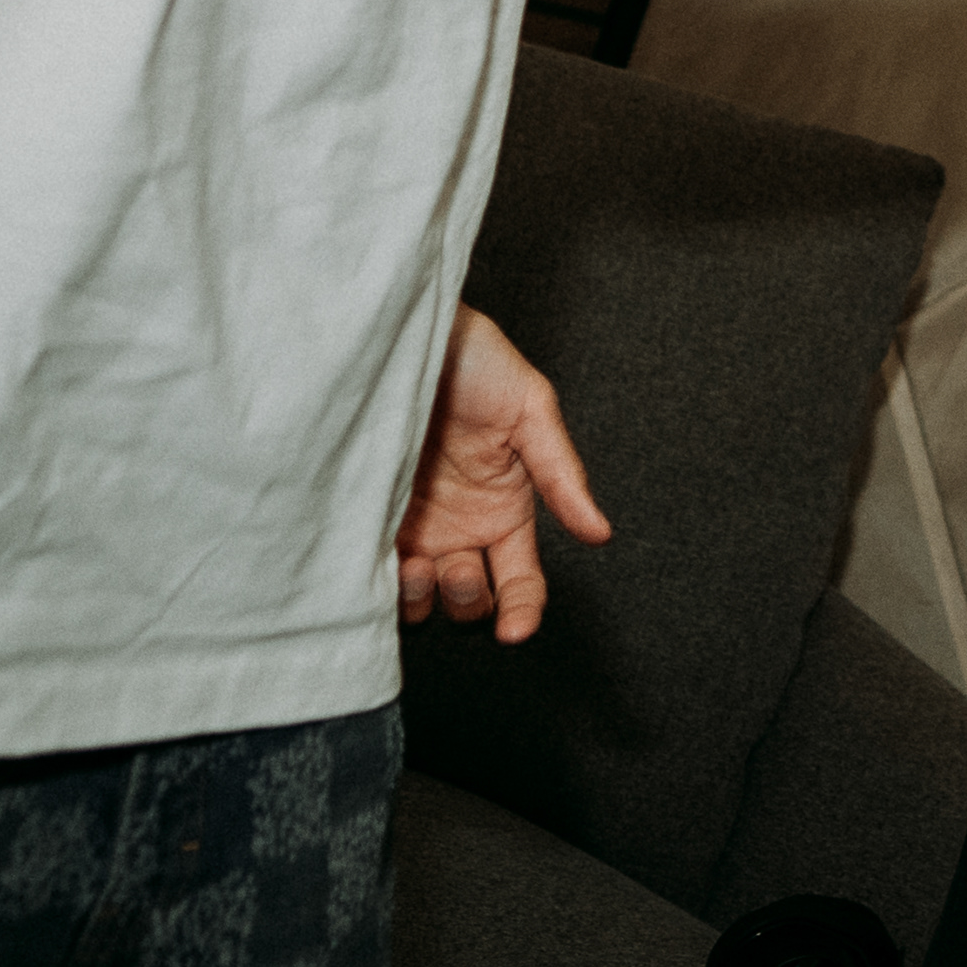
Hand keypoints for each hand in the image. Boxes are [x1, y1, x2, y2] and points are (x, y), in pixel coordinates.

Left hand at [396, 304, 611, 643]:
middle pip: (472, 600)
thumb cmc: (472, 359)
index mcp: (505, 507)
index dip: (523, 610)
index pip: (521, 579)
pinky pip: (375, 577)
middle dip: (468, 599)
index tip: (515, 631)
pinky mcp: (368, 520)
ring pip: (424, 600)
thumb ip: (562, 474)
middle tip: (458, 567)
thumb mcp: (530, 408)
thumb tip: (598, 531)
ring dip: (424, 599)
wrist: (400, 335)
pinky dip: (381, 588)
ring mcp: (414, 526)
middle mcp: (461, 527)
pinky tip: (384, 564)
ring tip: (415, 565)